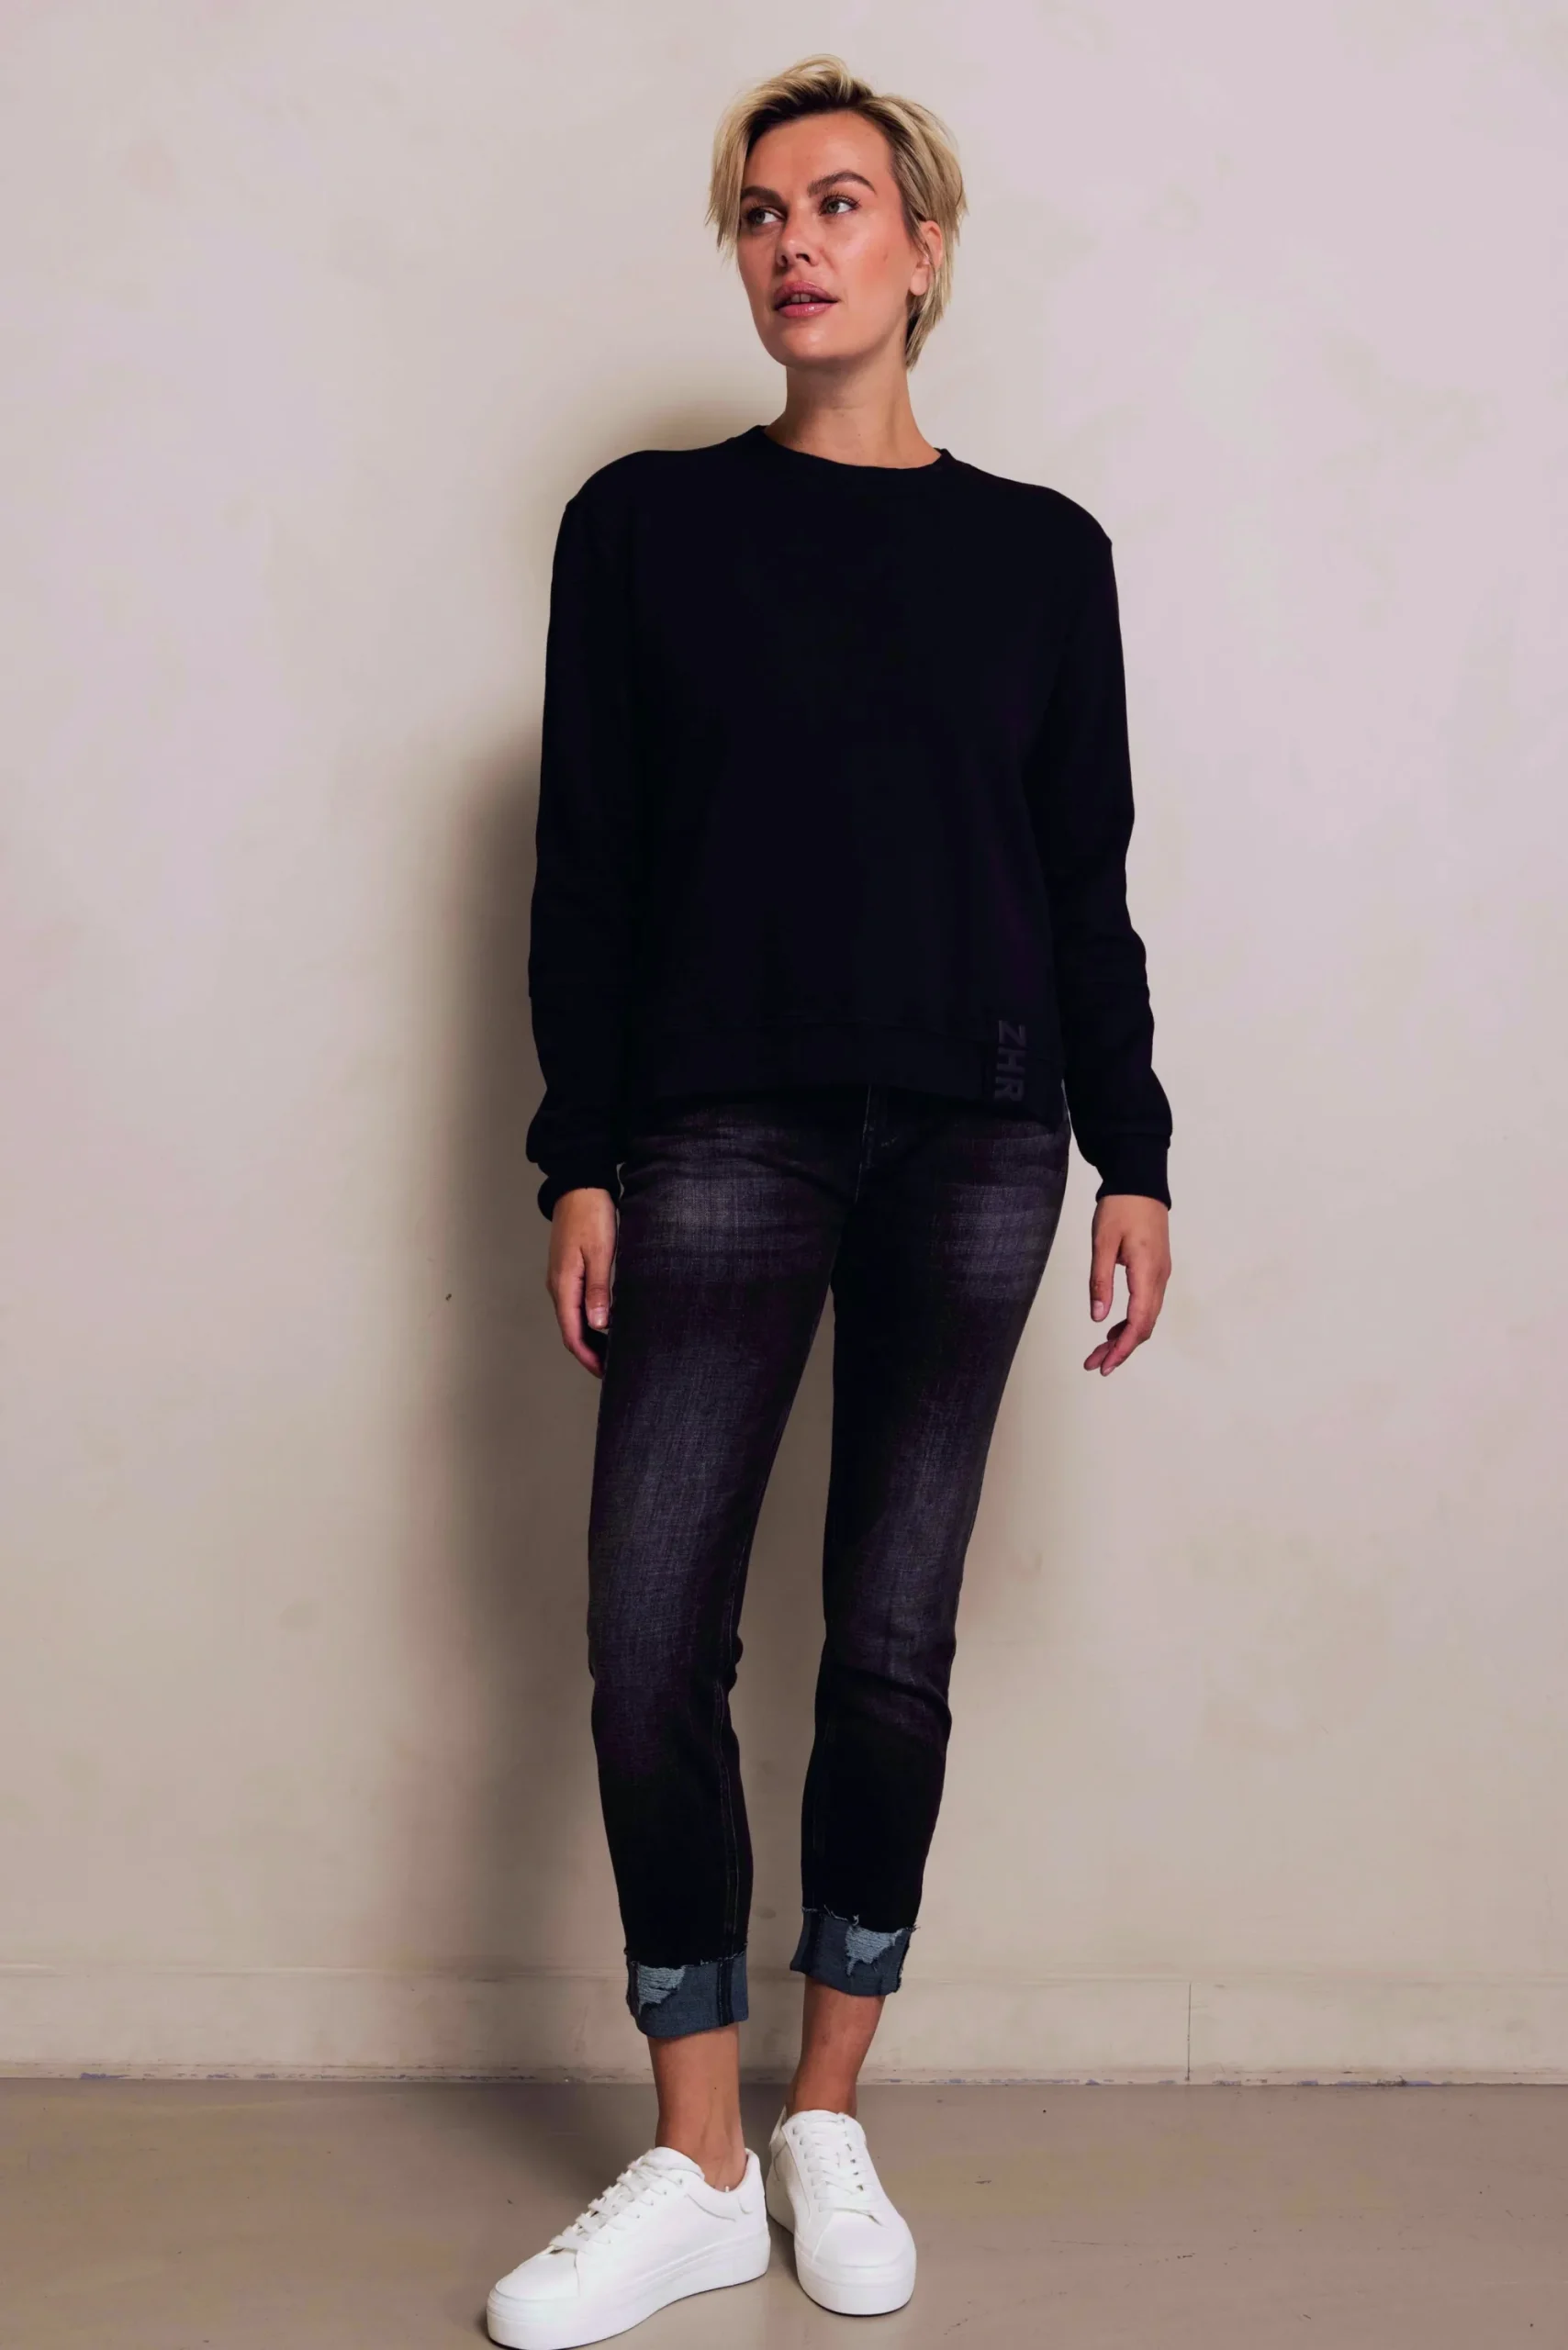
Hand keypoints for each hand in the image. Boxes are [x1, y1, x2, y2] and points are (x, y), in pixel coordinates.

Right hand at [546, 1187, 618, 1375]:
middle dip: (589, 1353)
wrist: (580, 1186)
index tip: (606, 1373)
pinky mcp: (568, 1271)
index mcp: (563, 1285)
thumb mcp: (600, 1252)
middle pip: (571, 1330)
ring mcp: (561, 1278)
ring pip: (573, 1319)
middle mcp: (557, 1286)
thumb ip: (599, 1289)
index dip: (588, 1358)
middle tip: (612, 1369)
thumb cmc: (591, 1215)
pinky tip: (605, 1323)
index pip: (572, 1334)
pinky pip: (575, 1304)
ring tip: (612, 1351)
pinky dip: (588, 1320)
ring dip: (589, 1338)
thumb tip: (597, 1325)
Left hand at [1086, 1194, 1169, 1375]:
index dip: (1122, 1348)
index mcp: (1147, 1272)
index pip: (1139, 1321)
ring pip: (1147, 1317)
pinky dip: (1131, 1321)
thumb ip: (1100, 1281)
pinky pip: (1146, 1304)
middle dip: (1121, 1349)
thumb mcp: (1102, 1243)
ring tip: (1099, 1351)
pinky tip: (1113, 1328)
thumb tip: (1098, 1318)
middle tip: (1095, 1364)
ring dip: (1125, 1337)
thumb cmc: (1120, 1208)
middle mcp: (1159, 1278)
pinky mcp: (1155, 1270)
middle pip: (1145, 1325)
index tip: (1104, 1364)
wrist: (1141, 1182)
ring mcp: (1160, 1274)